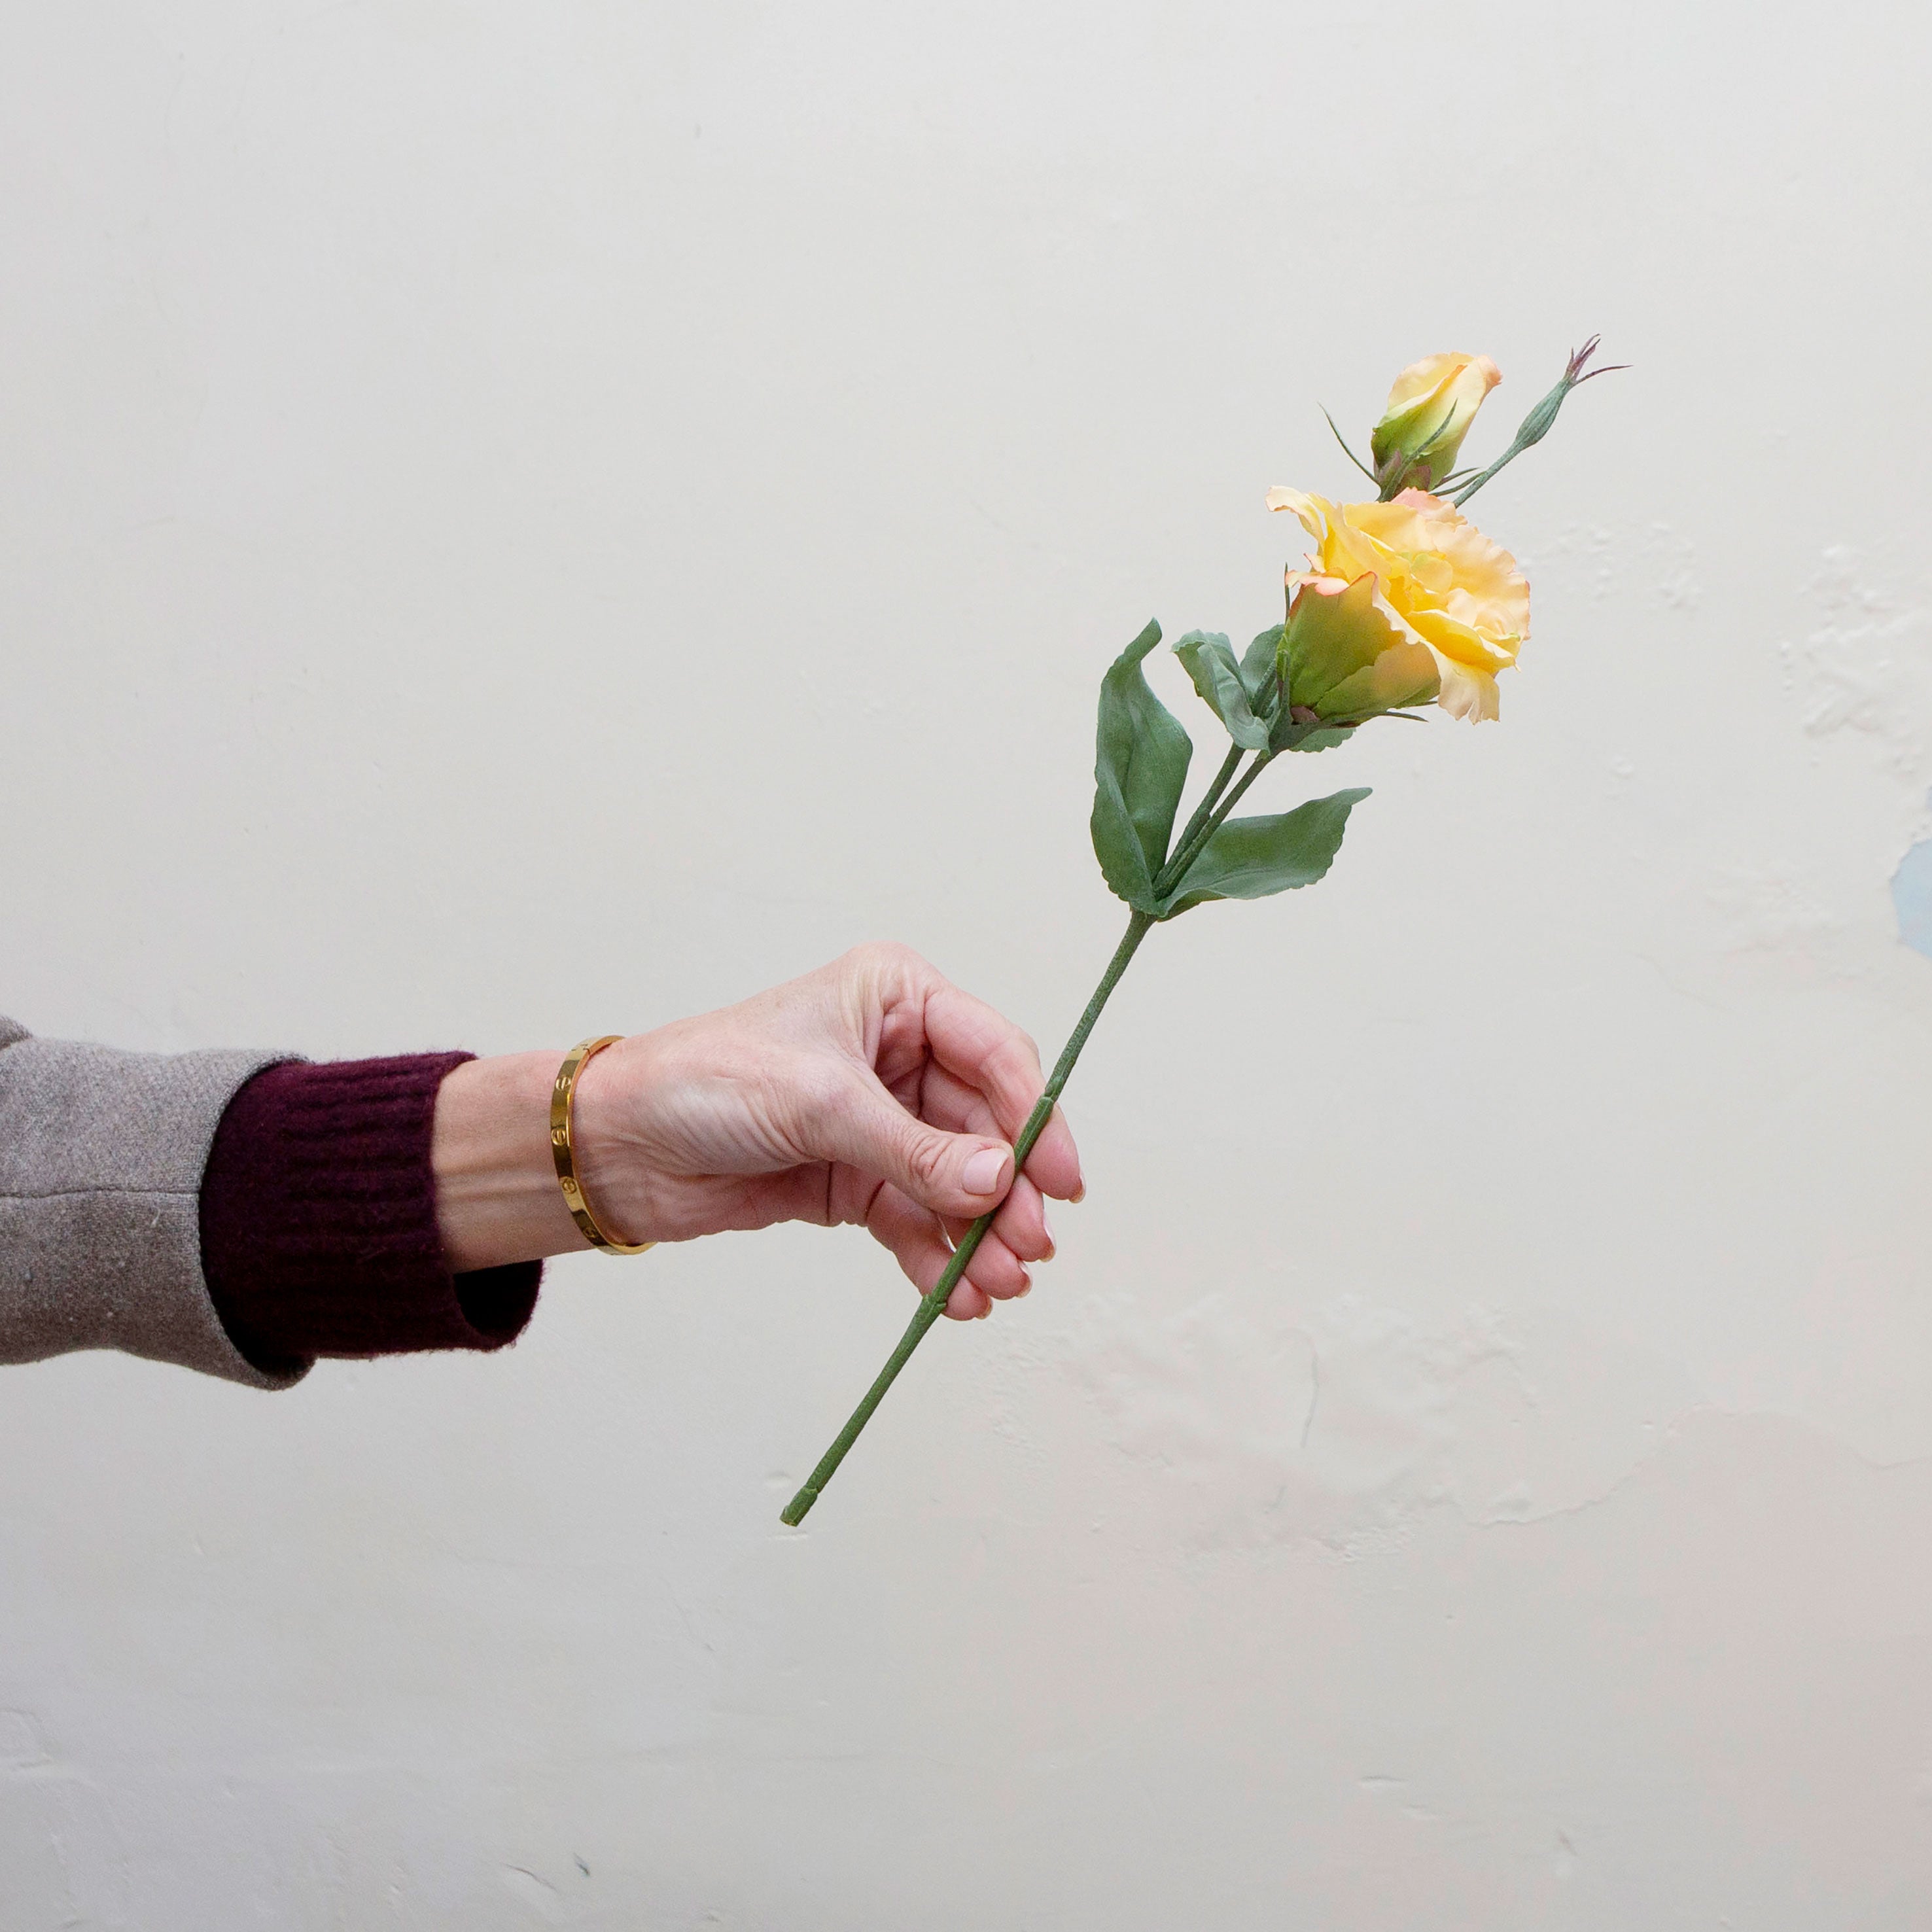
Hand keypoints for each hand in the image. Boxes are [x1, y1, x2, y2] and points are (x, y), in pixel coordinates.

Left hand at [432, 945, 1083, 1319]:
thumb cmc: (706, 1081)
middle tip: (1029, 1248)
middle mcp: (898, 1055)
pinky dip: (938, 1258)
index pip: (994, 1054)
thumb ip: (916, 1150)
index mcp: (896, 998)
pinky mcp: (855, 1180)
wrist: (620, 1145)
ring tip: (999, 1285)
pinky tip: (957, 1296)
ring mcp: (879, 1122)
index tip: (1058, 1180)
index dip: (1034, 1117)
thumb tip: (999, 1183)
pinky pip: (916, 1220)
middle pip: (985, 1128)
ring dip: (980, 1236)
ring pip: (956, 1182)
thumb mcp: (821, 1105)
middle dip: (1008, 1192)